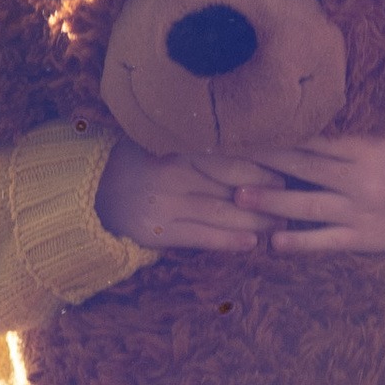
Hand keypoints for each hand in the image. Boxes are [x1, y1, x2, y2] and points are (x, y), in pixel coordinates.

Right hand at [94, 137, 276, 252]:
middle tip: (293, 198)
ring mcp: (164, 204)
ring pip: (221, 214)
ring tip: (280, 224)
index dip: (262, 164)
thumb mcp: (165, 140)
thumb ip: (199, 143)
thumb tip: (252, 142)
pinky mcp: (157, 232)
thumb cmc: (139, 161)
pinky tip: (251, 243)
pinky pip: (200, 237)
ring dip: (255, 221)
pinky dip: (228, 241)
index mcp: (177, 146)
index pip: (229, 155)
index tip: (288, 168)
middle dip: (266, 194)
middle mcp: (172, 173)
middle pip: (231, 184)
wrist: (90, 190)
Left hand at [235, 129, 384, 257]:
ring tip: (238, 196)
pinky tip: (273, 241)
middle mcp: (362, 178)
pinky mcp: (363, 238)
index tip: (248, 123)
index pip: (316, 135)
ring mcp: (361, 211)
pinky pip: (327, 241)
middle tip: (227, 154)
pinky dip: (300, 242)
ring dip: (273, 201)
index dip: (281, 129)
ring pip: (310, 206)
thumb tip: (313, 88)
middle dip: (266, 160)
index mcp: (366, 146)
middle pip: (306, 166)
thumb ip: (351, 118)